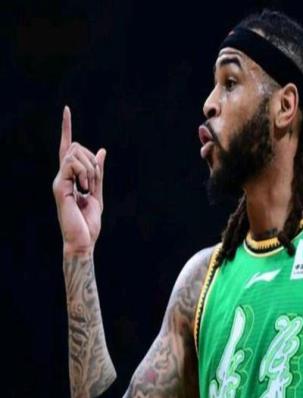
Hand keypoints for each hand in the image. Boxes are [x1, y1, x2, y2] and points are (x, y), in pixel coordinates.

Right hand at [52, 106, 106, 255]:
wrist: (83, 240)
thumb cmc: (88, 222)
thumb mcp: (98, 193)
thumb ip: (98, 173)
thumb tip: (101, 151)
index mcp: (70, 177)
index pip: (67, 148)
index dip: (66, 128)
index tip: (66, 109)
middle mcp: (62, 176)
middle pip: (75, 147)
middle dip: (92, 159)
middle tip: (93, 183)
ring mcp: (59, 180)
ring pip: (75, 153)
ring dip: (90, 169)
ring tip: (88, 189)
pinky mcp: (59, 186)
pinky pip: (72, 164)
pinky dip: (85, 174)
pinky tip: (83, 190)